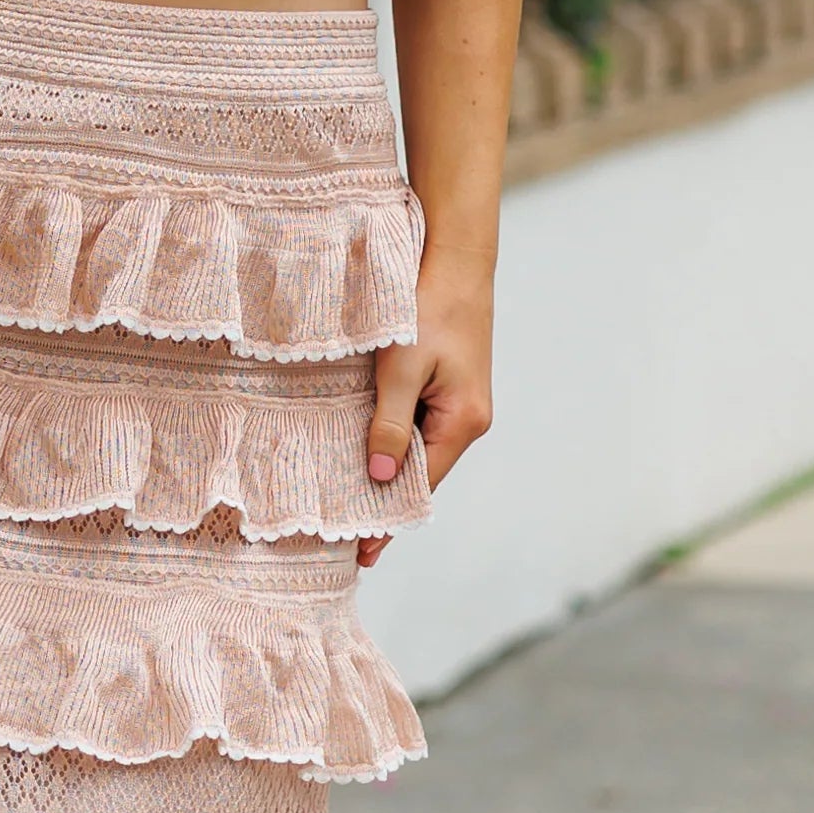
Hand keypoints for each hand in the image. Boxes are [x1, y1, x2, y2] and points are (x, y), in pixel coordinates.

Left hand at [357, 266, 492, 564]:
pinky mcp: (449, 385)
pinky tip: (363, 448)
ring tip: (347, 499)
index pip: (421, 487)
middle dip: (385, 501)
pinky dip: (392, 439)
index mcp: (463, 422)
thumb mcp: (400, 367)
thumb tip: (378, 477)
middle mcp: (468, 419)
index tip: (363, 555)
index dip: (389, 519)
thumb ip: (388, 424)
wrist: (456, 257)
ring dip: (386, 468)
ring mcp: (460, 402)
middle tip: (344, 536)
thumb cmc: (429, 306)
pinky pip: (418, 424)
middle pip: (421, 474)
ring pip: (418, 448)